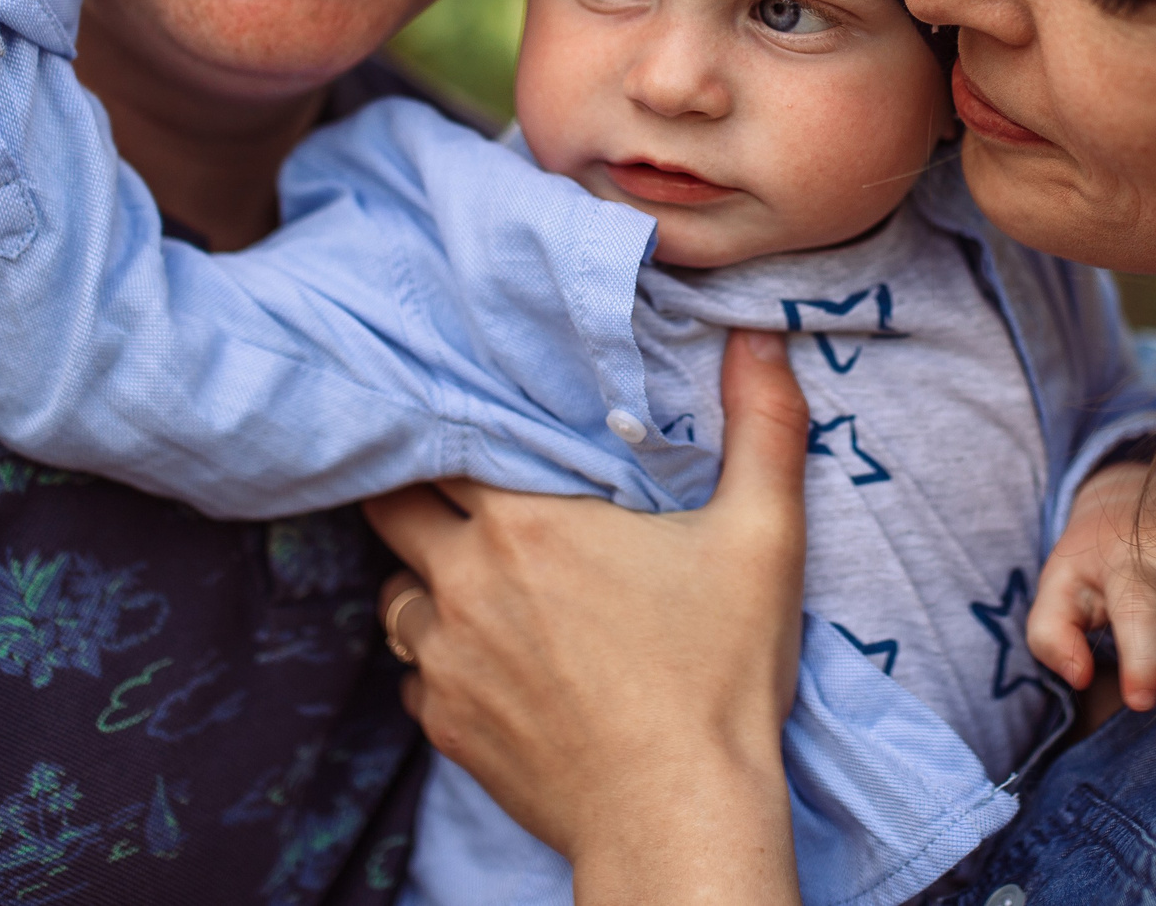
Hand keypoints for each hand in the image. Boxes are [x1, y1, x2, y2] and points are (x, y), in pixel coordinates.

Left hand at [365, 331, 807, 904]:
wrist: (679, 819)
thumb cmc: (719, 677)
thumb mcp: (762, 538)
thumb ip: (763, 425)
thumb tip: (761, 336)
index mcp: (528, 520)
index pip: (445, 441)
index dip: (457, 428)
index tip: (481, 429)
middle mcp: (465, 581)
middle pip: (392, 508)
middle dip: (418, 494)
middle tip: (468, 497)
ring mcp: (445, 660)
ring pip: (396, 596)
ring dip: (427, 583)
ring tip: (486, 586)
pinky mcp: (446, 728)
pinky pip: (414, 676)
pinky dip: (441, 664)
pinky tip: (497, 666)